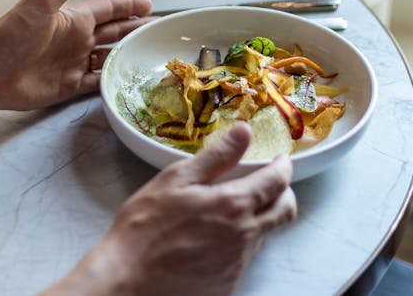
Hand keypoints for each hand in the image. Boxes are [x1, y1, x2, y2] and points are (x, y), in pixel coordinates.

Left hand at [0, 0, 152, 109]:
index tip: (151, 5)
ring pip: (110, 58)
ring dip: (129, 55)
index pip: (110, 9)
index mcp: (74, 18)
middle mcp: (77, 39)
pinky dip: (114, 81)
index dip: (130, 6)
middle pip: (115, 33)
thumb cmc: (12, 33)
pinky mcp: (69, 86)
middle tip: (160, 31)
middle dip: (136, 30)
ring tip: (152, 57)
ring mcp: (73, 63)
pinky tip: (130, 82)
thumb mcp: (43, 0)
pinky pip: (98, 83)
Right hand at [52, 123, 296, 295]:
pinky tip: (212, 240)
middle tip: (268, 183)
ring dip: (257, 219)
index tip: (280, 160)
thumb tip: (244, 131)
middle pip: (285, 211)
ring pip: (263, 234)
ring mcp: (238, 263)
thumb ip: (216, 156)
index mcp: (234, 204)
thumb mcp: (177, 179)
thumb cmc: (145, 226)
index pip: (277, 182)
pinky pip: (243, 259)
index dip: (283, 166)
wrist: (127, 279)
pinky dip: (237, 244)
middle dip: (283, 193)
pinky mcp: (228, 284)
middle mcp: (244, 236)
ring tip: (230, 211)